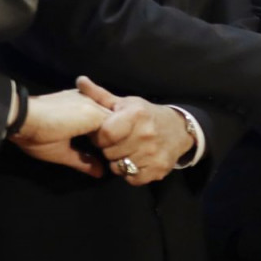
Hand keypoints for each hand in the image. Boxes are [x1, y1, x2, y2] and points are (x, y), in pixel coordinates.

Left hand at [8, 80, 111, 175]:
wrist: (18, 115)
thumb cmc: (39, 137)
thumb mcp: (60, 153)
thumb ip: (83, 161)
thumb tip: (101, 173)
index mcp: (94, 117)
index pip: (115, 129)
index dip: (111, 142)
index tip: (105, 152)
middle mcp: (93, 103)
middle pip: (111, 117)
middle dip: (109, 130)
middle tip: (100, 144)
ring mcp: (84, 96)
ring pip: (103, 108)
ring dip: (101, 120)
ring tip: (92, 133)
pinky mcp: (74, 93)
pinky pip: (93, 101)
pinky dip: (93, 112)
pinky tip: (84, 120)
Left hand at [78, 77, 192, 185]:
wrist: (180, 129)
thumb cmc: (147, 115)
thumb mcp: (126, 103)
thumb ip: (100, 96)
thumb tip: (80, 80)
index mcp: (136, 116)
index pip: (105, 135)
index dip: (101, 136)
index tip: (108, 133)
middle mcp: (146, 135)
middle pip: (110, 153)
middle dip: (110, 149)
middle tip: (120, 142)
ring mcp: (153, 154)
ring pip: (119, 167)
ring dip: (120, 162)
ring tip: (128, 151)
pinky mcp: (158, 170)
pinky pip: (131, 179)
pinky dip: (131, 173)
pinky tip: (137, 161)